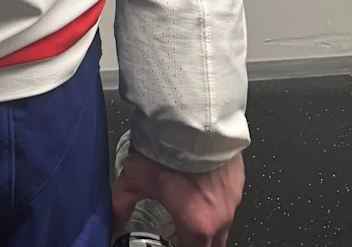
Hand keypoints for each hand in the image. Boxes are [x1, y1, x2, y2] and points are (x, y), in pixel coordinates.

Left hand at [112, 146, 243, 246]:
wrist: (193, 117)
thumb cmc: (170, 148)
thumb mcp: (135, 178)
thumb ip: (121, 203)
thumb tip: (113, 216)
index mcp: (198, 224)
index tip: (173, 241)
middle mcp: (221, 215)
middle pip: (213, 243)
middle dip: (197, 240)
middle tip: (182, 230)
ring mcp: (233, 197)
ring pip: (224, 220)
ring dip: (209, 218)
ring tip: (190, 203)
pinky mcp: (238, 177)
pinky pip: (230, 196)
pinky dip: (217, 195)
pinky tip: (202, 180)